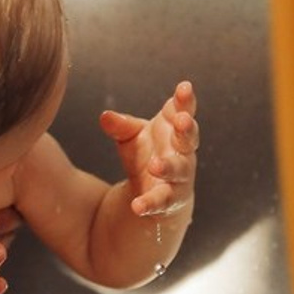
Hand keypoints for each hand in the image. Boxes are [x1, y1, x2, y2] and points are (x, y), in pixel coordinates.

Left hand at [99, 80, 198, 217]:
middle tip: (182, 120)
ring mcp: (179, 176)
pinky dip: (150, 203)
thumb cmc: (147, 151)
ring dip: (168, 167)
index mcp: (174, 128)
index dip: (185, 100)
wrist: (154, 189)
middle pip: (189, 138)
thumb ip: (120, 126)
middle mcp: (182, 151)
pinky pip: (161, 201)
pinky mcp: (169, 200)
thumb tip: (105, 117)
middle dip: (187, 129)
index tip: (185, 87)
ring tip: (155, 165)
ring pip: (179, 170)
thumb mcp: (131, 136)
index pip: (183, 110)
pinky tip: (137, 206)